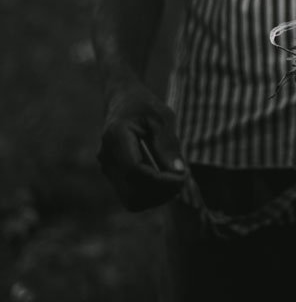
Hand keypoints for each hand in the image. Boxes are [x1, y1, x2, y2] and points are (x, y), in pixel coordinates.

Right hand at [98, 84, 186, 210]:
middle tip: (183, 178)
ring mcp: (108, 169)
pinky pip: (132, 196)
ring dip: (157, 196)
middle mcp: (107, 157)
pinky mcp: (114, 177)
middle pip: (133, 192)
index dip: (161, 180)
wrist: (123, 100)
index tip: (183, 176)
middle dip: (161, 192)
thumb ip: (169, 144)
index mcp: (115, 136)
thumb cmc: (145, 105)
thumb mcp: (162, 116)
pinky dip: (152, 194)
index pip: (134, 171)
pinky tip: (166, 179)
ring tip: (176, 179)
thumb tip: (178, 173)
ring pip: (132, 200)